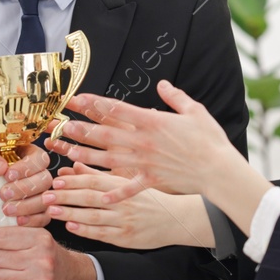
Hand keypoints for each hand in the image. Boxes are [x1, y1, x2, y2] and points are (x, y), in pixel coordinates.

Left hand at [0, 146, 53, 226]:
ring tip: (6, 209)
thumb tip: (0, 167)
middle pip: (45, 180)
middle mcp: (36, 174)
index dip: (28, 167)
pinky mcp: (33, 213)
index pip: (39, 158)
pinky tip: (17, 220)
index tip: (8, 175)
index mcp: (27, 156)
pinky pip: (42, 218)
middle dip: (25, 189)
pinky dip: (31, 220)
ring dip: (27, 206)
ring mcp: (36, 195)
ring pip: (44, 200)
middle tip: (3, 194)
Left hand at [46, 167, 214, 249]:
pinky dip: (84, 230)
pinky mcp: (126, 238)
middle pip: (89, 197)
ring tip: (51, 209)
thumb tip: (74, 165)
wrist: (176, 219)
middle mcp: (123, 202)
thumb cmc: (148, 198)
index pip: (94, 180)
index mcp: (124, 185)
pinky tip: (70, 225)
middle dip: (65, 196)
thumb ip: (99, 175)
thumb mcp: (127, 182)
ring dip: (70, 212)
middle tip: (46, 194)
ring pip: (92, 216)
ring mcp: (124, 221)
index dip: (73, 180)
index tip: (55, 179)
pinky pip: (101, 234)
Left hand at [48, 82, 244, 195]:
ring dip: (86, 155)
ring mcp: (145, 162)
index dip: (95, 103)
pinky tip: (97, 193)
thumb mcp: (194, 111)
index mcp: (152, 121)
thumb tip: (163, 85)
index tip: (77, 99)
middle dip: (81, 128)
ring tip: (66, 152)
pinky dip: (113, 191)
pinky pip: (128, 187)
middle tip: (60, 125)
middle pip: (106, 134)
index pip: (117, 109)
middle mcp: (143, 141)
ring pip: (109, 159)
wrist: (218, 169)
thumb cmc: (209, 139)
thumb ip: (175, 97)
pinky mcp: (151, 180)